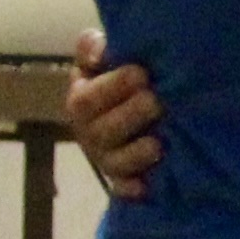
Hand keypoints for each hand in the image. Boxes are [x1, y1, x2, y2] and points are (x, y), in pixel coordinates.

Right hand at [61, 30, 164, 202]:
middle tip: (155, 102)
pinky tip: (146, 186)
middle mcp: (89, 133)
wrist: (137, 110)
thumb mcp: (103, 61)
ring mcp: (106, 158)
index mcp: (82, 101)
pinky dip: (132, 189)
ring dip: (135, 154)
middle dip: (129, 116)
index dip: (113, 86)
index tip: (141, 73)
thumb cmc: (120, 81)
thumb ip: (93, 50)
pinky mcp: (123, 180)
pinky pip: (123, 189)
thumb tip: (96, 49)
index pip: (89, 97)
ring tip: (158, 144)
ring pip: (113, 162)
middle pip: (102, 131)